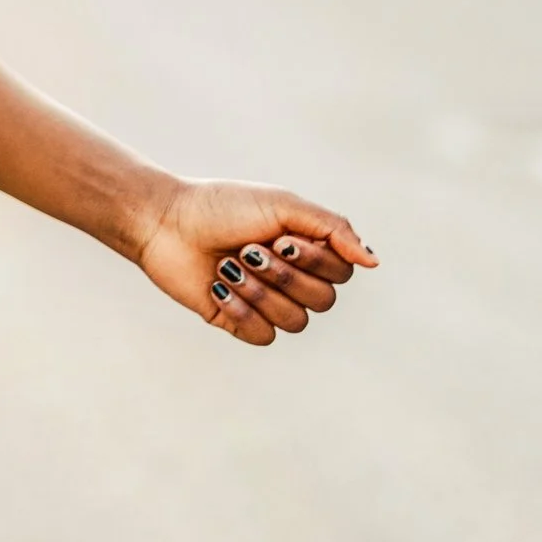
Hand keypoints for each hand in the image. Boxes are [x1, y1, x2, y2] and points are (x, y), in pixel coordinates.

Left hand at [133, 179, 376, 346]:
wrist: (166, 223)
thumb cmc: (222, 207)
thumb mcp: (282, 205)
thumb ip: (332, 230)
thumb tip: (374, 263)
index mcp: (307, 249)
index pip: (341, 273)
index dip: (314, 262)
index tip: (281, 238)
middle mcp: (292, 278)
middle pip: (322, 301)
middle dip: (284, 276)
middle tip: (249, 250)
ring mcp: (266, 302)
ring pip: (295, 322)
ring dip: (260, 292)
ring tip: (229, 266)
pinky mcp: (239, 321)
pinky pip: (263, 335)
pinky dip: (242, 311)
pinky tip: (218, 288)